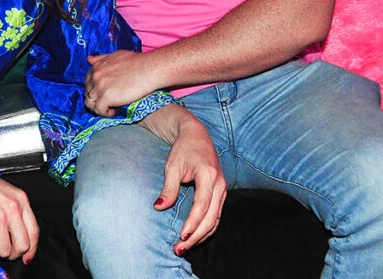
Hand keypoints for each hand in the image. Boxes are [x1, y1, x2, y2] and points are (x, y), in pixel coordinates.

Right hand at [0, 166, 39, 263]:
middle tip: (5, 250)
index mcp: (21, 200)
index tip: (27, 257)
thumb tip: (21, 234)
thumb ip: (17, 211)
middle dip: (13, 253)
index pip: (34, 232)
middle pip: (22, 245)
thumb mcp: (7, 192)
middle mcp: (13, 208)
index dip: (31, 249)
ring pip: (5, 250)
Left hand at [84, 50, 160, 115]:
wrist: (150, 69)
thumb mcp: (115, 55)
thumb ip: (101, 59)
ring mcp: (100, 86)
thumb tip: (89, 60)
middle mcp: (95, 76)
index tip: (105, 93)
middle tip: (110, 101)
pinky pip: (99, 110)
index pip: (87, 82)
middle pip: (87, 93)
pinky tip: (115, 110)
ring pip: (90, 103)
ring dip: (99, 107)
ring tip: (111, 108)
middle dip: (97, 99)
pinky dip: (105, 113)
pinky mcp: (106, 97)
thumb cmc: (137, 62)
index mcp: (97, 66)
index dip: (95, 89)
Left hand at [148, 109, 225, 255]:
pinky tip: (194, 237)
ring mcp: (223, 189)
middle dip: (196, 236)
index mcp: (208, 176)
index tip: (181, 236)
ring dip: (201, 235)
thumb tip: (159, 207)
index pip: (202, 205)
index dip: (192, 223)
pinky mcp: (221, 193)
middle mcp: (220, 184)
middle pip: (211, 217)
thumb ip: (168, 187)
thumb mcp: (172, 166)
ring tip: (184, 247)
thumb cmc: (183, 149)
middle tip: (179, 248)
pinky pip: (216, 215)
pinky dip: (207, 228)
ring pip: (215, 219)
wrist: (196, 135)